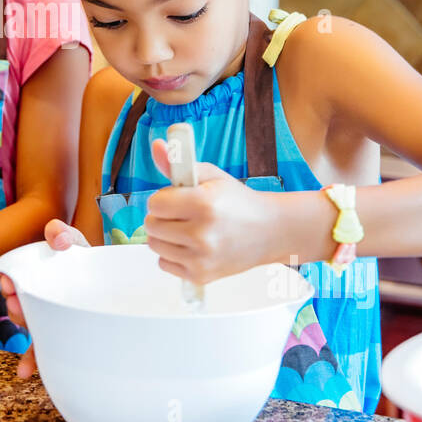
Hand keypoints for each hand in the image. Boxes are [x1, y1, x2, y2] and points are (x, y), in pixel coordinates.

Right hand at [0, 218, 87, 378]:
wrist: (106, 282)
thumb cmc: (83, 261)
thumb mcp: (73, 241)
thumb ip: (62, 233)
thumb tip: (56, 238)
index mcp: (35, 276)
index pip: (14, 278)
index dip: (8, 280)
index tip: (7, 281)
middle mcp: (36, 298)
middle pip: (18, 304)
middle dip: (15, 303)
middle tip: (16, 300)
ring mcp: (46, 317)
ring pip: (29, 325)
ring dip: (23, 325)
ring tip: (26, 321)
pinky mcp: (57, 335)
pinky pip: (41, 350)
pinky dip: (31, 361)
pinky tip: (24, 372)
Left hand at [143, 137, 283, 284]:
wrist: (270, 232)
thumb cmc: (238, 201)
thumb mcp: (211, 176)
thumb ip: (178, 164)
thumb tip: (155, 145)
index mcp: (203, 203)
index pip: (155, 204)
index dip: (163, 198)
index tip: (176, 198)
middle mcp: (201, 234)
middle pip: (151, 225)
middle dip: (161, 217)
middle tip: (181, 214)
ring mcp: (201, 258)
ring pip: (154, 245)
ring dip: (165, 236)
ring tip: (186, 229)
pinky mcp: (200, 276)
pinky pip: (164, 263)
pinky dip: (172, 254)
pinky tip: (191, 246)